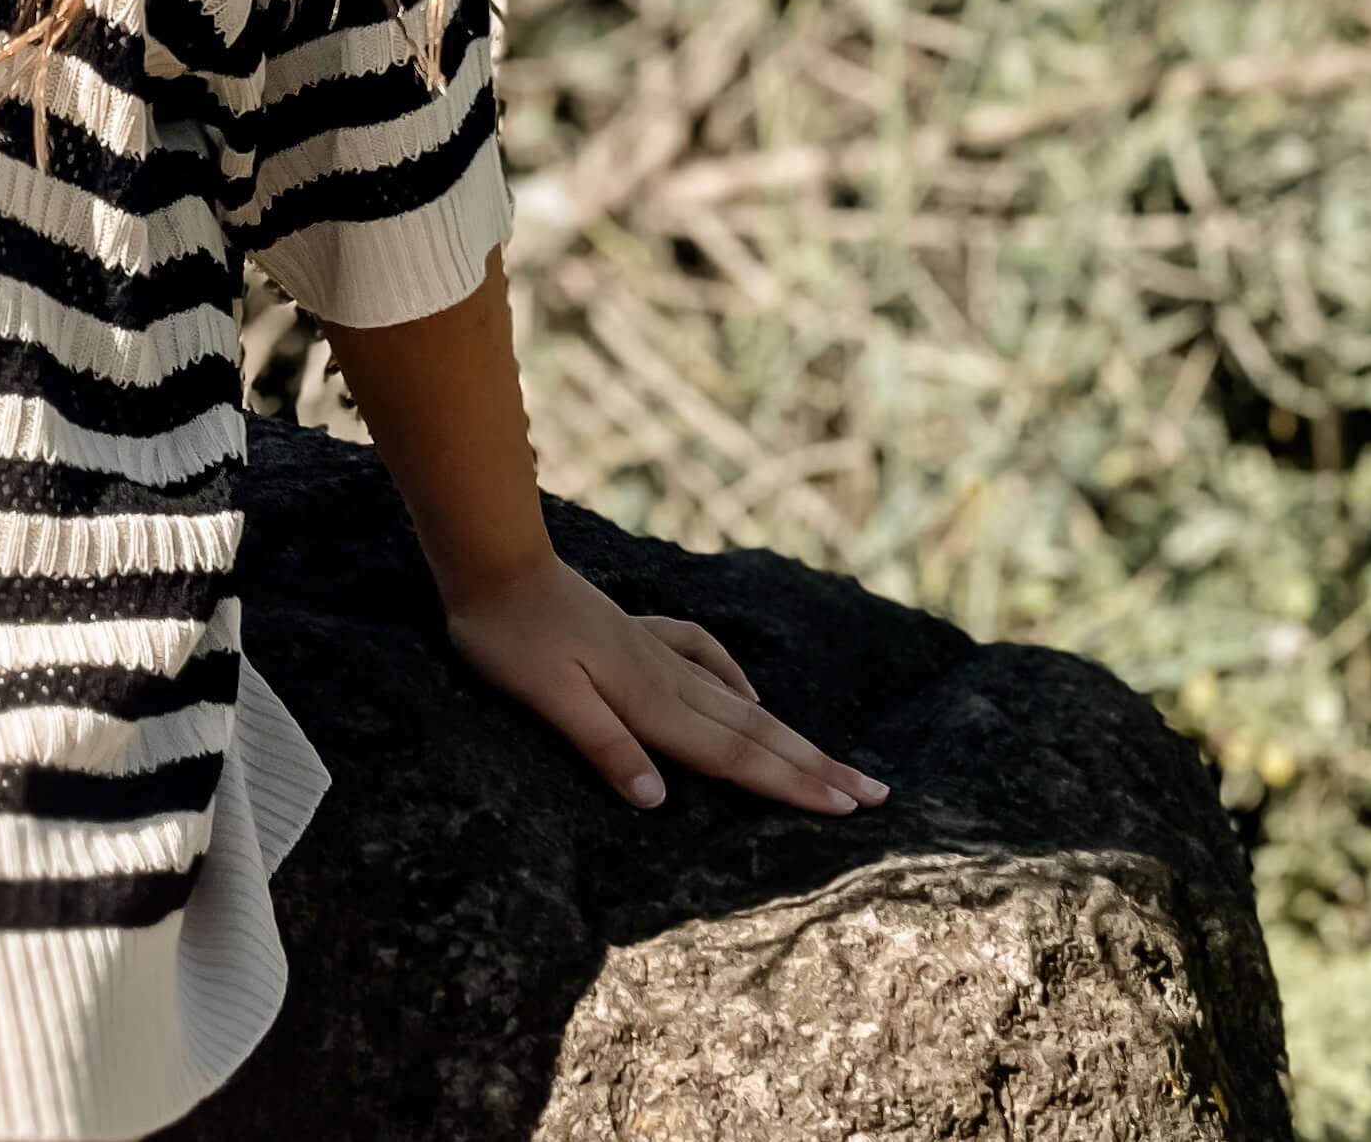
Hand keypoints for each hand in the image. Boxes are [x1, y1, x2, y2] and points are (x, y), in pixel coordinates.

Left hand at [445, 549, 888, 816]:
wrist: (494, 561)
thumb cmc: (509, 636)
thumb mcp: (546, 697)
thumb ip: (603, 744)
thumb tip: (659, 801)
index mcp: (650, 701)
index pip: (733, 754)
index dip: (790, 786)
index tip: (848, 810)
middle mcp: (665, 677)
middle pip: (754, 731)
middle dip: (815, 766)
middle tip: (877, 794)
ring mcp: (654, 652)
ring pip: (737, 701)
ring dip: (789, 734)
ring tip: (833, 758)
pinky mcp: (636, 634)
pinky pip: (703, 659)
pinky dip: (735, 680)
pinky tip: (749, 692)